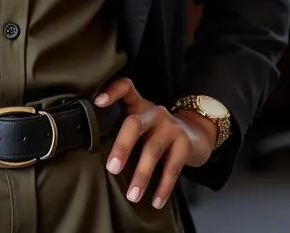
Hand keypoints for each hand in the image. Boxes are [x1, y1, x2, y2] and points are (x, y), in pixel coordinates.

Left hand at [94, 77, 215, 209]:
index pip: (126, 88)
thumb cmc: (157, 132)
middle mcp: (154, 112)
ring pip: (153, 150)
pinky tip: (156, 201)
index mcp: (140, 105)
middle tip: (112, 168)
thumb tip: (94, 152)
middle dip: (122, 147)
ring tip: (132, 195)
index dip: (112, 91)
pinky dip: (163, 186)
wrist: (196, 135)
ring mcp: (171, 126)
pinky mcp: (185, 144)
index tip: (97, 102)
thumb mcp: (142, 124)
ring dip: (141, 175)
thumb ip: (124, 129)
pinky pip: (173, 168)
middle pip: (135, 124)